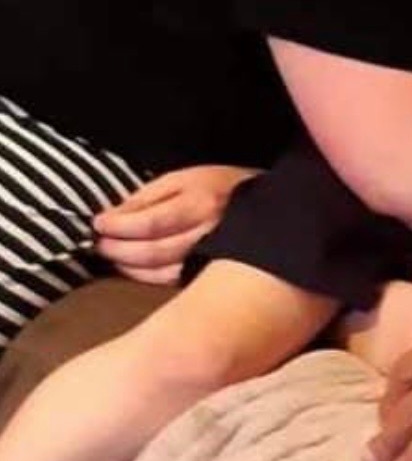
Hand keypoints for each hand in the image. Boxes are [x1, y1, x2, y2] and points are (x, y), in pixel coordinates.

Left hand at [93, 164, 258, 282]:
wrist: (264, 208)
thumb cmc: (217, 188)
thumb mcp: (182, 179)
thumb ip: (146, 197)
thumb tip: (110, 217)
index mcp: (200, 204)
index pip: (150, 222)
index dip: (119, 226)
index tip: (98, 223)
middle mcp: (206, 233)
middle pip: (153, 251)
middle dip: (119, 248)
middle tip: (100, 242)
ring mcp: (209, 257)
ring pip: (160, 271)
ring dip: (128, 266)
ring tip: (113, 254)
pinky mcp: (206, 272)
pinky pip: (170, 281)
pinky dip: (145, 276)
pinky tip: (133, 268)